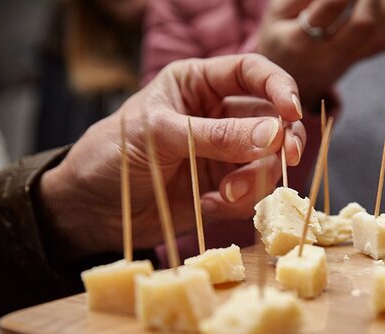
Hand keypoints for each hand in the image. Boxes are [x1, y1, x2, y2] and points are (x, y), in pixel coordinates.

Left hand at [39, 54, 304, 259]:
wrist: (93, 211)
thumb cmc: (113, 156)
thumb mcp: (161, 135)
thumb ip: (217, 135)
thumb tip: (275, 135)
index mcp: (200, 84)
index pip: (253, 72)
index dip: (279, 87)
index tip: (291, 112)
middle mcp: (219, 117)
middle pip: (274, 120)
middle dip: (282, 141)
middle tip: (286, 159)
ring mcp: (224, 155)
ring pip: (269, 161)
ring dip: (256, 180)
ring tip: (225, 194)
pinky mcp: (225, 190)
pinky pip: (253, 195)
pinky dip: (239, 203)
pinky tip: (208, 206)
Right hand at [258, 0, 384, 110]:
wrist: (285, 81)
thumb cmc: (281, 36)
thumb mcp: (278, 12)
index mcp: (299, 41)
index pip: (332, 5)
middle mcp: (325, 56)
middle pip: (363, 24)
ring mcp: (344, 62)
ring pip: (378, 34)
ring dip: (379, 6)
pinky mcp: (357, 62)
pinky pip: (383, 42)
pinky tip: (372, 8)